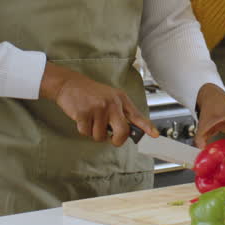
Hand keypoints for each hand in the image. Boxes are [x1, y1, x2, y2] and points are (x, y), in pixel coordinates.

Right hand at [39, 62, 155, 145]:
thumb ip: (120, 112)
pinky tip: (82, 118)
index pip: (137, 116)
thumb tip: (128, 132)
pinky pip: (86, 133)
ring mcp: (98, 108)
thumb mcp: (110, 97)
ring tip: (91, 119)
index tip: (154, 135)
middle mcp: (112, 103)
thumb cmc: (91, 94)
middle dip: (117, 140)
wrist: (70, 84)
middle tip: (111, 138)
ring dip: (94, 133)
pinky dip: (83, 130)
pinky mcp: (84, 113)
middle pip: (122, 132)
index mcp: (120, 99)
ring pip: (101, 136)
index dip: (147, 127)